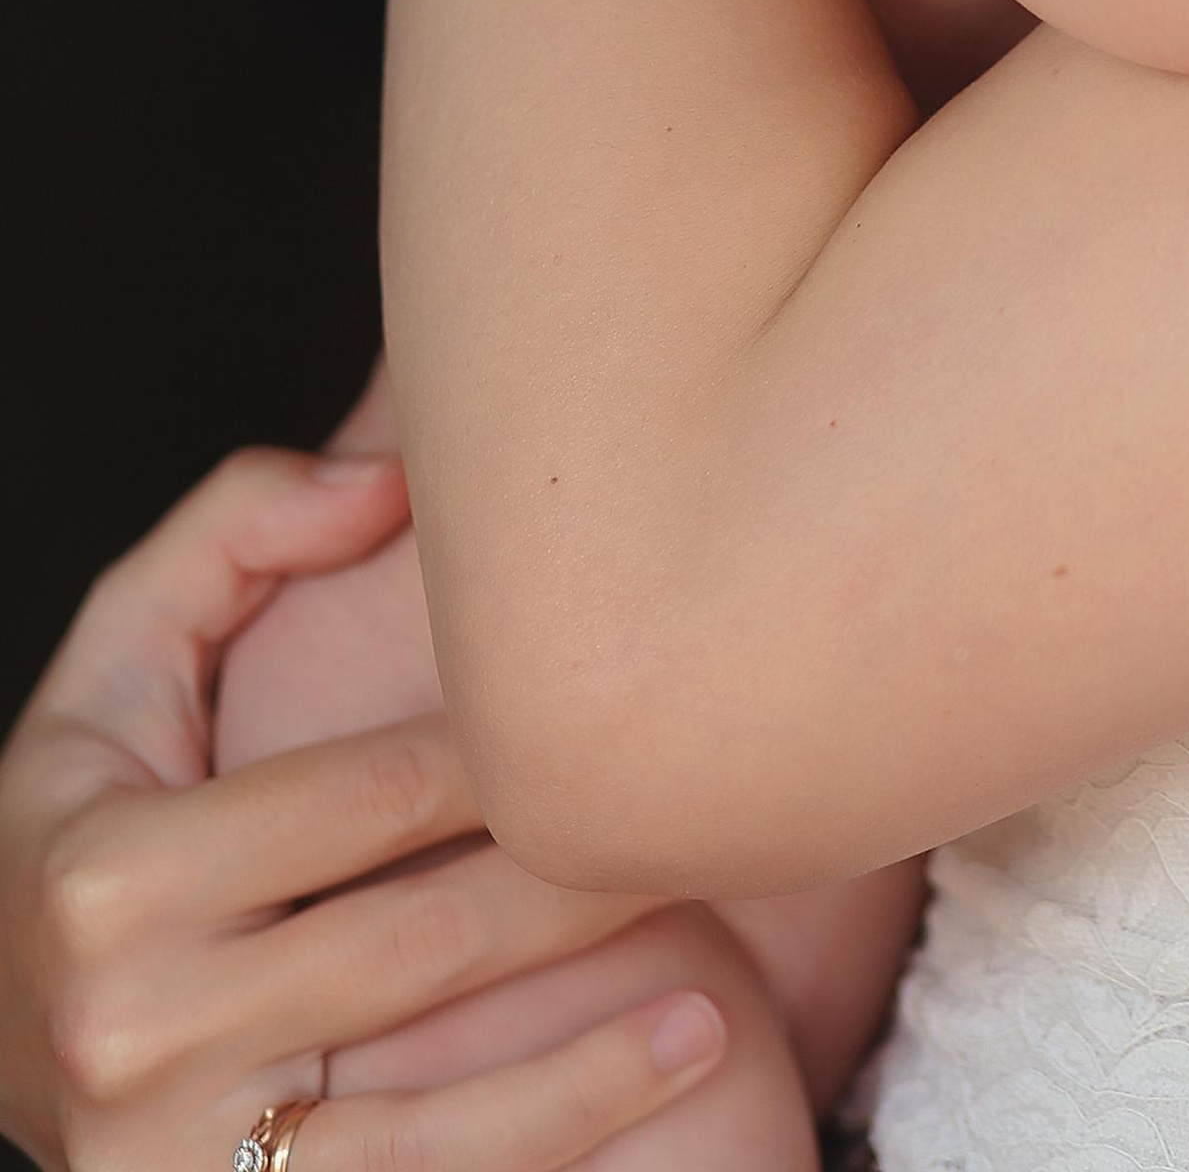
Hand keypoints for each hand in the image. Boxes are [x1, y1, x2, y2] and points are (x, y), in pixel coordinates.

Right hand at [0, 446, 730, 1171]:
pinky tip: (674, 1063)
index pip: (375, 794)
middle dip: (586, 880)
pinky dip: (562, 1131)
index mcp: (114, 872)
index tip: (625, 706)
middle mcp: (137, 1026)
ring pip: (440, 1103)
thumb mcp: (117, 668)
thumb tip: (387, 478)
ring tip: (721, 989)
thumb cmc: (87, 826)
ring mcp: (186, 1157)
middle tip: (708, 826)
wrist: (3, 1037)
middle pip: (429, 937)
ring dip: (601, 1045)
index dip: (515, 746)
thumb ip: (229, 536)